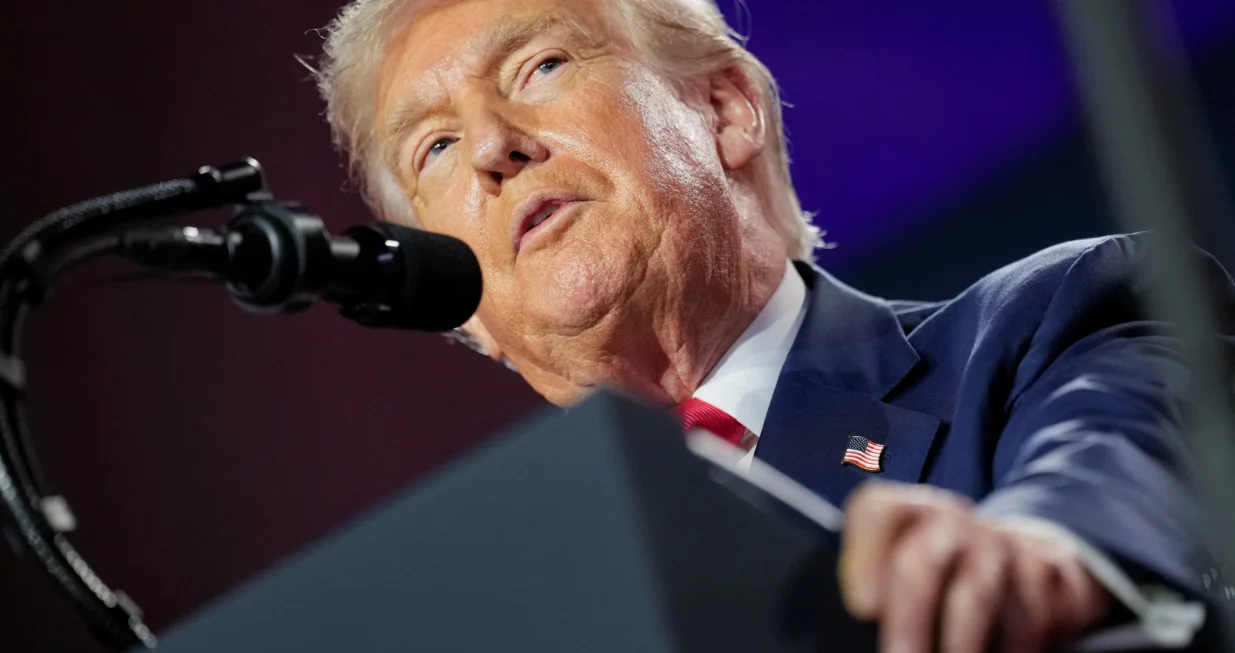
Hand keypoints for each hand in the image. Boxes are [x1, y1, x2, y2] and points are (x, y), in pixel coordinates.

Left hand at [839, 482, 1110, 652]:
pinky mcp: (1047, 570)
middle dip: (909, 619)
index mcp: (908, 514)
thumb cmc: (945, 579)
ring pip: (976, 595)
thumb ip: (880, 591)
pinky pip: (1028, 618)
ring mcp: (1002, 543)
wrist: (1027, 562)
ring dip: (959, 644)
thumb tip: (868, 616)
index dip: (864, 553)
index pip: (878, 509)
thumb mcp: (905, 574)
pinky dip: (1009, 649)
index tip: (863, 606)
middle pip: (924, 559)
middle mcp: (952, 520)